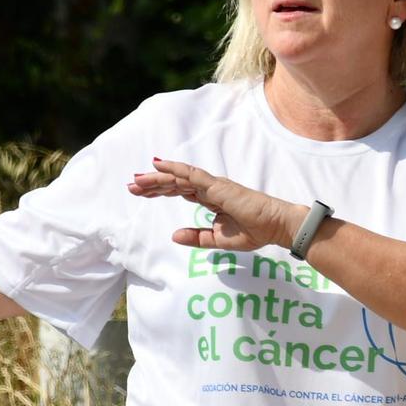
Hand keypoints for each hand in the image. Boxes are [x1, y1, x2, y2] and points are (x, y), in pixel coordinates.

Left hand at [129, 158, 301, 253]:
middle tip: (131, 185)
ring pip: (179, 178)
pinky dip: (175, 169)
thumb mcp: (218, 239)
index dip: (161, 190)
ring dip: (157, 177)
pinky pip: (192, 174)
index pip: (180, 191)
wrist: (275, 227)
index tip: (142, 192)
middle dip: (152, 184)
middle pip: (175, 183)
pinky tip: (159, 165)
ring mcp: (213, 185)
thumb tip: (174, 236)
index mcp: (211, 199)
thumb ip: (196, 237)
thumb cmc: (254, 231)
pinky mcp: (218, 186)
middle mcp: (210, 189)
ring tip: (137, 179)